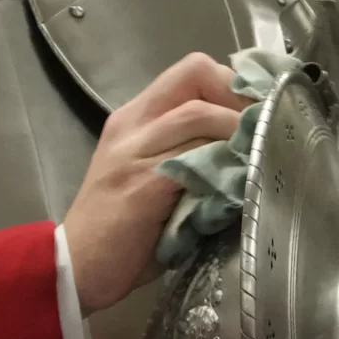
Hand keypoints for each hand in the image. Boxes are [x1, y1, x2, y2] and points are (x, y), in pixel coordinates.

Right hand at [63, 53, 246, 314]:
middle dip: (239, 99)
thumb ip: (191, 155)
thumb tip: (251, 150)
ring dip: (236, 132)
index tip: (257, 114)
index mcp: (135, 118)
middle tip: (263, 130)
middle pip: (195, 75)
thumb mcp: (153, 178)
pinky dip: (222, 165)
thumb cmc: (120, 230)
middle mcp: (133, 125)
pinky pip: (191, 158)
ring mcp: (134, 152)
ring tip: (256, 156)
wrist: (75, 267)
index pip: (191, 71)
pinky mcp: (142, 185)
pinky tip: (239, 182)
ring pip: (198, 114)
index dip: (232, 85)